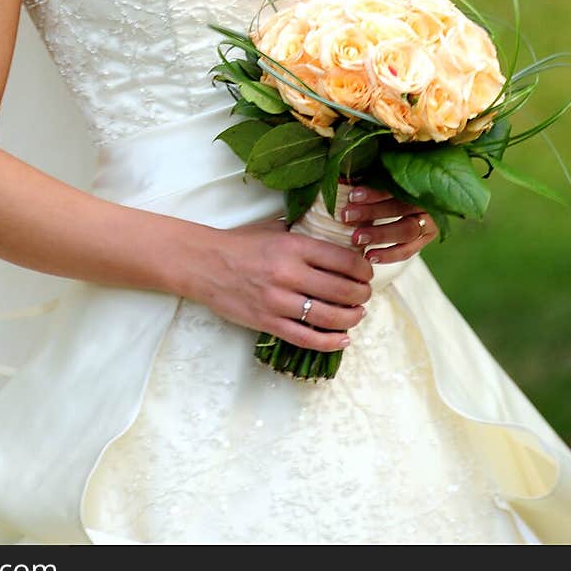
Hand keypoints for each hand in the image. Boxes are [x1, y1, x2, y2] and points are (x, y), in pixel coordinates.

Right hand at [196, 215, 372, 353]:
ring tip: (357, 314)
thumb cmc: (240, 243)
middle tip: (365, 294)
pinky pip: (307, 338)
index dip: (363, 269)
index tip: (367, 272)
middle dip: (362, 295)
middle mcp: (289, 274)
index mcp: (293, 246)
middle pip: (342, 290)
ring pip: (329, 317)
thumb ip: (304, 236)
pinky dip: (330, 341)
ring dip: (352, 318)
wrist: (204, 264)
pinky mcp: (268, 323)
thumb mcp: (275, 229)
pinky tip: (343, 339)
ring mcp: (278, 302)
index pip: (343, 261)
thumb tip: (338, 243)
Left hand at [340, 186, 437, 262]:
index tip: (352, 195)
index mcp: (418, 180)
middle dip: (371, 212)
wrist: (413, 198)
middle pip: (400, 207)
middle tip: (347, 216)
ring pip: (406, 230)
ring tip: (356, 238)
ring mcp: (429, 222)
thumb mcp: (383, 176)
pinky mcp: (424, 239)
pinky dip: (389, 255)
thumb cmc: (389, 184)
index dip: (374, 192)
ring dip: (379, 235)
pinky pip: (408, 250)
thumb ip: (371, 177)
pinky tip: (369, 257)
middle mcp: (427, 201)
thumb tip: (344, 178)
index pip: (396, 186)